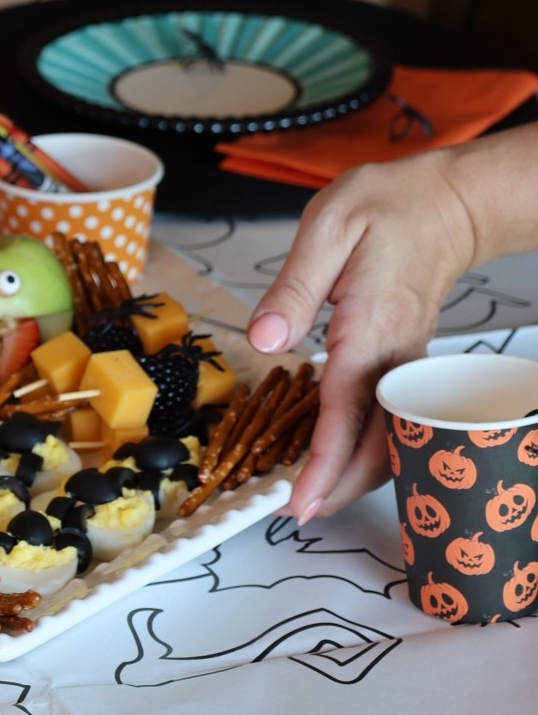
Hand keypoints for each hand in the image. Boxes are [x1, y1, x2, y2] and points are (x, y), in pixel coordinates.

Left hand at [244, 154, 477, 522]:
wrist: (448, 203)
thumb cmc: (387, 207)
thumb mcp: (329, 227)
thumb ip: (294, 286)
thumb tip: (266, 339)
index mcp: (370, 327)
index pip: (346, 410)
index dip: (322, 463)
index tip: (299, 502)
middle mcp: (396, 355)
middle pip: (377, 444)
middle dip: (337, 488)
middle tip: (291, 512)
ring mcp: (407, 362)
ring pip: (390, 439)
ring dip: (352, 474)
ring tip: (306, 493)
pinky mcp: (407, 360)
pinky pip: (390, 417)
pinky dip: (363, 446)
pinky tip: (331, 451)